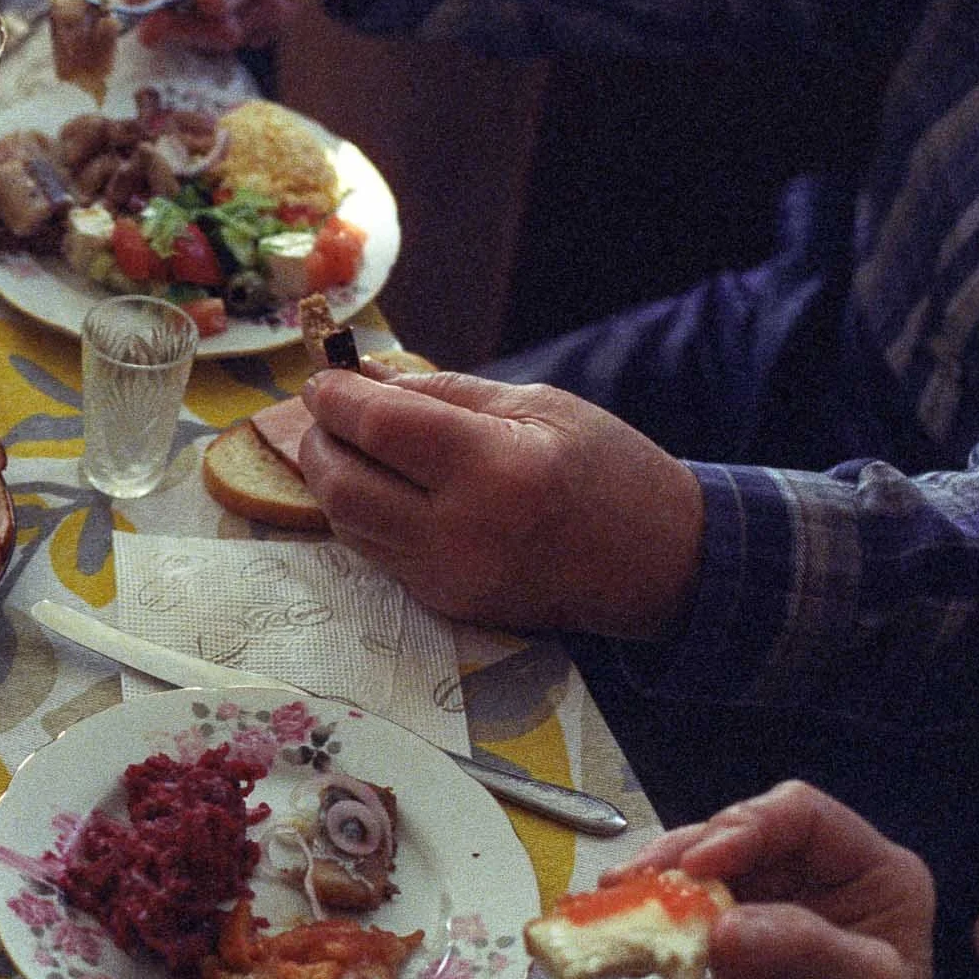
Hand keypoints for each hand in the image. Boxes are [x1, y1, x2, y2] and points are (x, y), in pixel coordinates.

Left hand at [291, 369, 703, 639]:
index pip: (380, 428)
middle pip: (343, 485)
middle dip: (318, 441)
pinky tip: (380, 487)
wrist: (660, 563)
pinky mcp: (446, 603)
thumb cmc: (607, 470)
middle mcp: (464, 532)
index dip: (338, 398)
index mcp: (496, 469)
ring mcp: (450, 577)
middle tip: (326, 412)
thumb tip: (366, 375)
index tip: (325, 377)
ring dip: (331, 480)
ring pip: (348, 525)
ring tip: (348, 445)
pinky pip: (375, 553)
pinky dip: (362, 514)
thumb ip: (444, 393)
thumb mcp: (538, 406)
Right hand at [618, 782, 962, 978]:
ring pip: (701, 867)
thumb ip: (802, 944)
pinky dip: (646, 911)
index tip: (705, 863)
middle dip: (690, 849)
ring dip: (657, 876)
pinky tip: (619, 913)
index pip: (801, 816)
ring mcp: (769, 912)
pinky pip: (679, 912)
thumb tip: (725, 924)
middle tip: (647, 877)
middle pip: (740, 833)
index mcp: (871, 874)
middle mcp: (819, 881)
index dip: (749, 826)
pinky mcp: (727, 947)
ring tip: (619, 892)